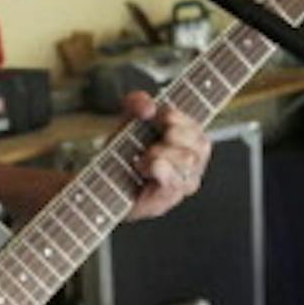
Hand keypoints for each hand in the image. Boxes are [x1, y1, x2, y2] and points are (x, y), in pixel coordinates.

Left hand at [123, 92, 211, 219]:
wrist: (102, 180)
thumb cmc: (125, 149)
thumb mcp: (130, 118)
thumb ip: (137, 102)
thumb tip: (149, 107)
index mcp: (190, 145)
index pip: (199, 131)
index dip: (181, 119)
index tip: (161, 115)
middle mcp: (192, 167)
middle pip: (200, 146)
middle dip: (174, 135)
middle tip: (153, 139)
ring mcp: (181, 187)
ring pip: (188, 162)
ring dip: (162, 153)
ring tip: (141, 158)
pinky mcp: (164, 202)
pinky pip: (172, 184)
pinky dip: (159, 170)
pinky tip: (144, 165)